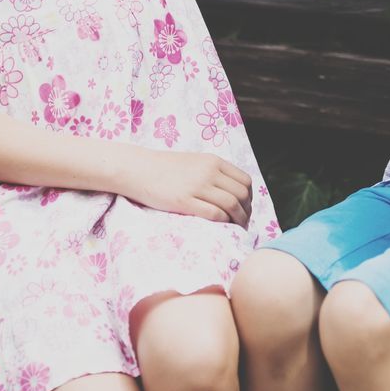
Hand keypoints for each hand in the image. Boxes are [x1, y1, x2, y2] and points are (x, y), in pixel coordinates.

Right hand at [129, 148, 252, 227]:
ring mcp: (197, 186)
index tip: (246, 209)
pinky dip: (223, 222)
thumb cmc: (166, 168)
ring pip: (231, 205)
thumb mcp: (195, 162)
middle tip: (243, 223)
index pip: (245, 181)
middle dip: (247, 212)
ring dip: (238, 220)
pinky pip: (214, 214)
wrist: (140, 169)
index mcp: (213, 161)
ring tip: (236, 229)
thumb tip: (231, 190)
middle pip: (241, 194)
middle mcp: (209, 172)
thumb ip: (213, 172)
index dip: (249, 199)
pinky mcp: (185, 201)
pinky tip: (221, 227)